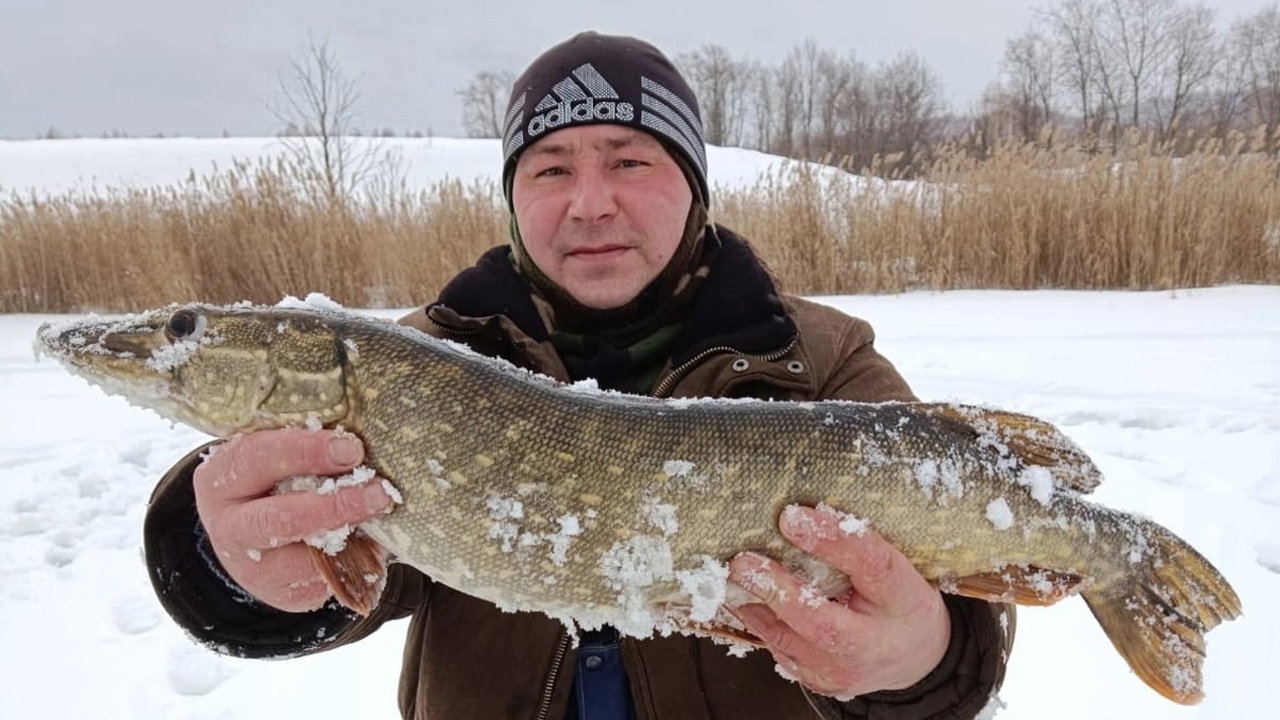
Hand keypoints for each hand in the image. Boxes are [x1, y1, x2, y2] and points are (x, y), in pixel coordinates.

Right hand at [193, 428, 394, 612]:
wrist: (248, 538)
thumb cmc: (271, 481)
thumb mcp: (272, 457)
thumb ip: (304, 450)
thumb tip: (360, 442)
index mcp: (220, 481)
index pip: (258, 458)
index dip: (306, 452)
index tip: (351, 449)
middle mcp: (229, 528)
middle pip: (280, 520)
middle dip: (335, 506)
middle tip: (379, 492)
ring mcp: (252, 568)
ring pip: (307, 558)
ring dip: (354, 537)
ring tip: (383, 515)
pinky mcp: (281, 594)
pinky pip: (326, 578)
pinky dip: (358, 559)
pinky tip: (374, 540)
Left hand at [728, 505, 949, 700]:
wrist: (916, 656)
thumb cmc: (900, 599)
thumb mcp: (898, 565)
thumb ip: (858, 545)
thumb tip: (799, 513)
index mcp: (902, 598)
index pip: (870, 564)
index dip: (831, 540)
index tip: (793, 517)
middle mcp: (873, 642)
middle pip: (822, 621)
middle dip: (777, 590)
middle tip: (744, 562)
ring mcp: (845, 670)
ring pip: (791, 643)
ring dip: (756, 607)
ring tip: (733, 577)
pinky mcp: (822, 682)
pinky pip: (783, 653)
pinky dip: (759, 625)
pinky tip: (743, 600)